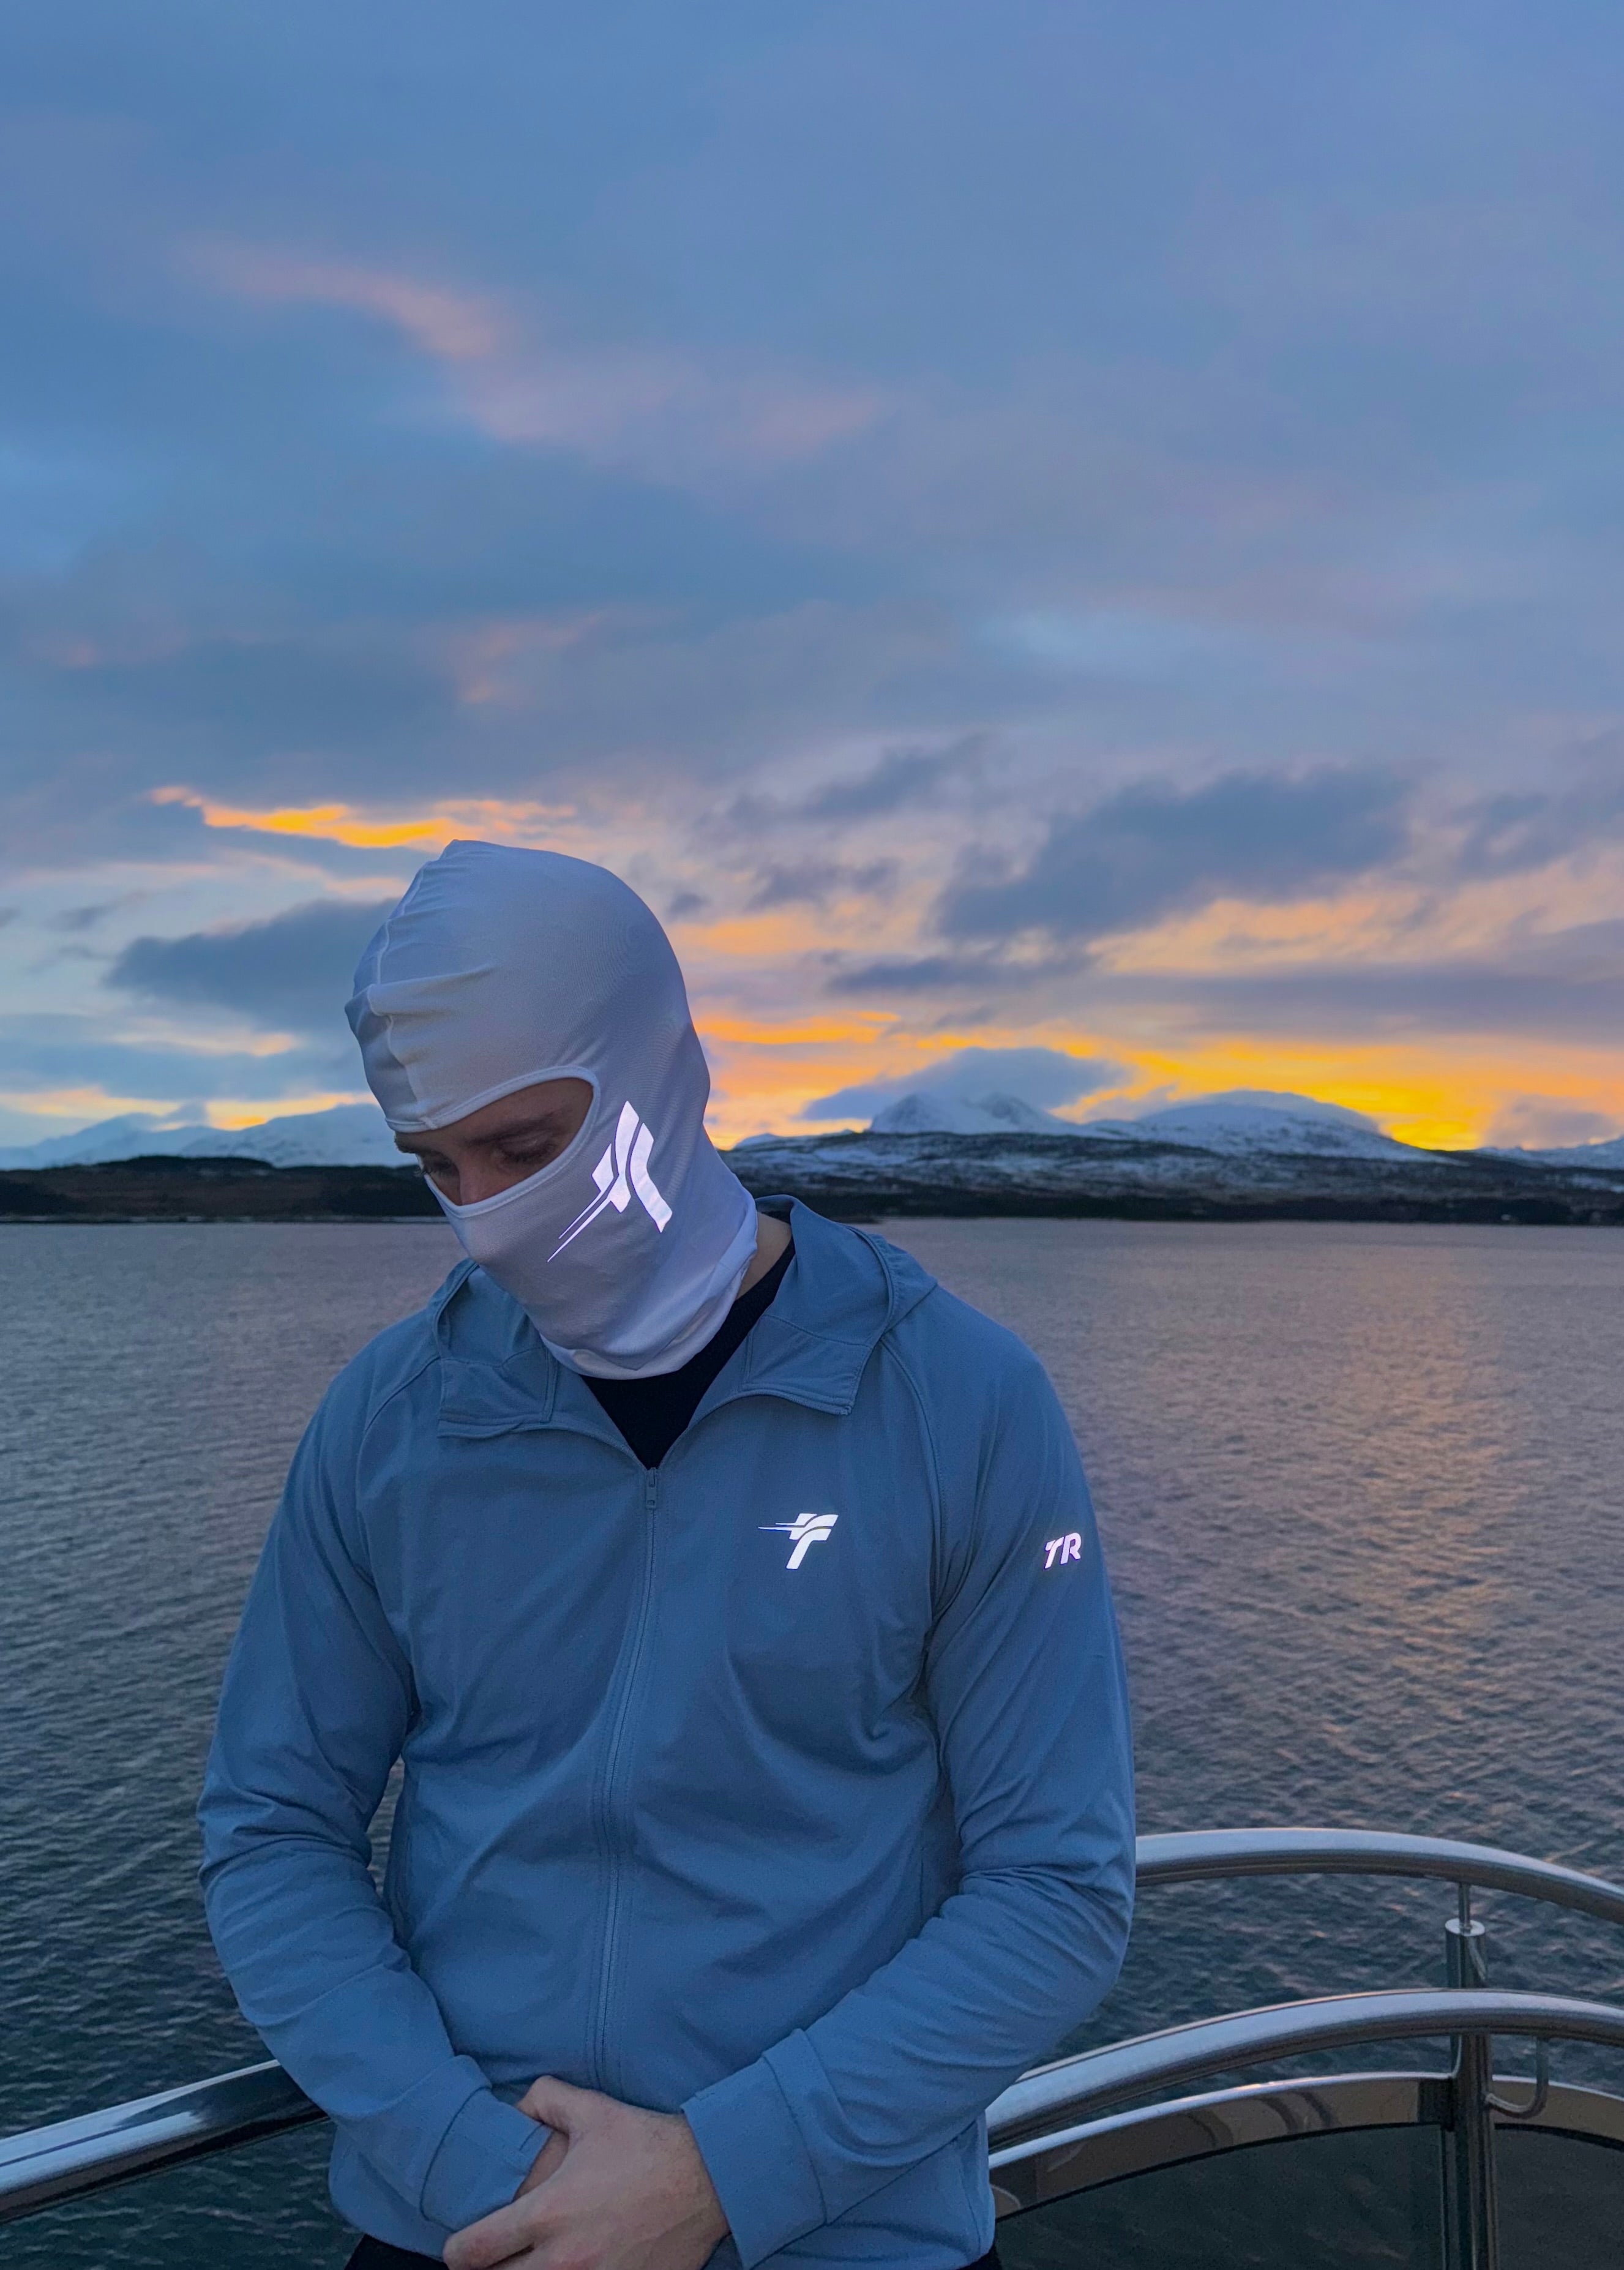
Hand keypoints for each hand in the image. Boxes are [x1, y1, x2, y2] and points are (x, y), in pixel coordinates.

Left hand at [443, 2076, 728, 2269]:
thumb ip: (544, 2098)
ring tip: (530, 2263)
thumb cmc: (646, 2144)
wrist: (706, 2179)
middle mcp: (562, 2258)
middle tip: (497, 2257)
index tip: (461, 2246)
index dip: (457, 2250)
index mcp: (547, 2213)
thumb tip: (515, 2107)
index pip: (473, 2251)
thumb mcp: (592, 2109)